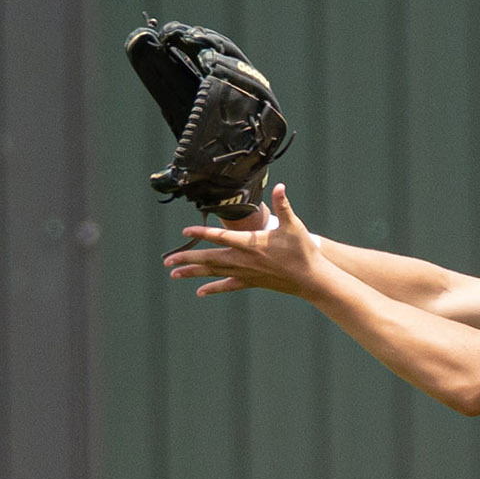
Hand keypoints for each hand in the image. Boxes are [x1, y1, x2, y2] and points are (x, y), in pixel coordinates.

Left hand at [164, 184, 323, 297]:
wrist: (312, 279)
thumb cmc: (303, 251)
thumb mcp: (294, 225)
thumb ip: (284, 205)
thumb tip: (281, 187)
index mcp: (251, 244)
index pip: (221, 237)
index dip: (202, 233)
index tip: (185, 231)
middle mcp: (244, 260)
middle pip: (210, 259)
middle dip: (187, 259)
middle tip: (167, 260)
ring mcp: (246, 273)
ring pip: (214, 273)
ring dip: (193, 273)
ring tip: (174, 273)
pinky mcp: (251, 282)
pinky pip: (228, 286)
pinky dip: (213, 288)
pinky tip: (200, 292)